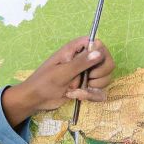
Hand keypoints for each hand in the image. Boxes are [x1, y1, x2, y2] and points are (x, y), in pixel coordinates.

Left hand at [1, 38, 116, 125]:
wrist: (36, 100)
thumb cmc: (44, 82)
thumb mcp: (62, 72)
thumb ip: (81, 62)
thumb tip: (100, 52)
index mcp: (75, 50)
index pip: (98, 44)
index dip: (100, 53)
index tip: (93, 64)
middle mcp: (83, 60)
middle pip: (107, 62)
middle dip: (100, 74)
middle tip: (89, 79)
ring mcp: (86, 74)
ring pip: (105, 78)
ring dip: (94, 87)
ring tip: (78, 90)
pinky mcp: (86, 87)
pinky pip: (99, 91)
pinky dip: (91, 96)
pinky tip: (78, 96)